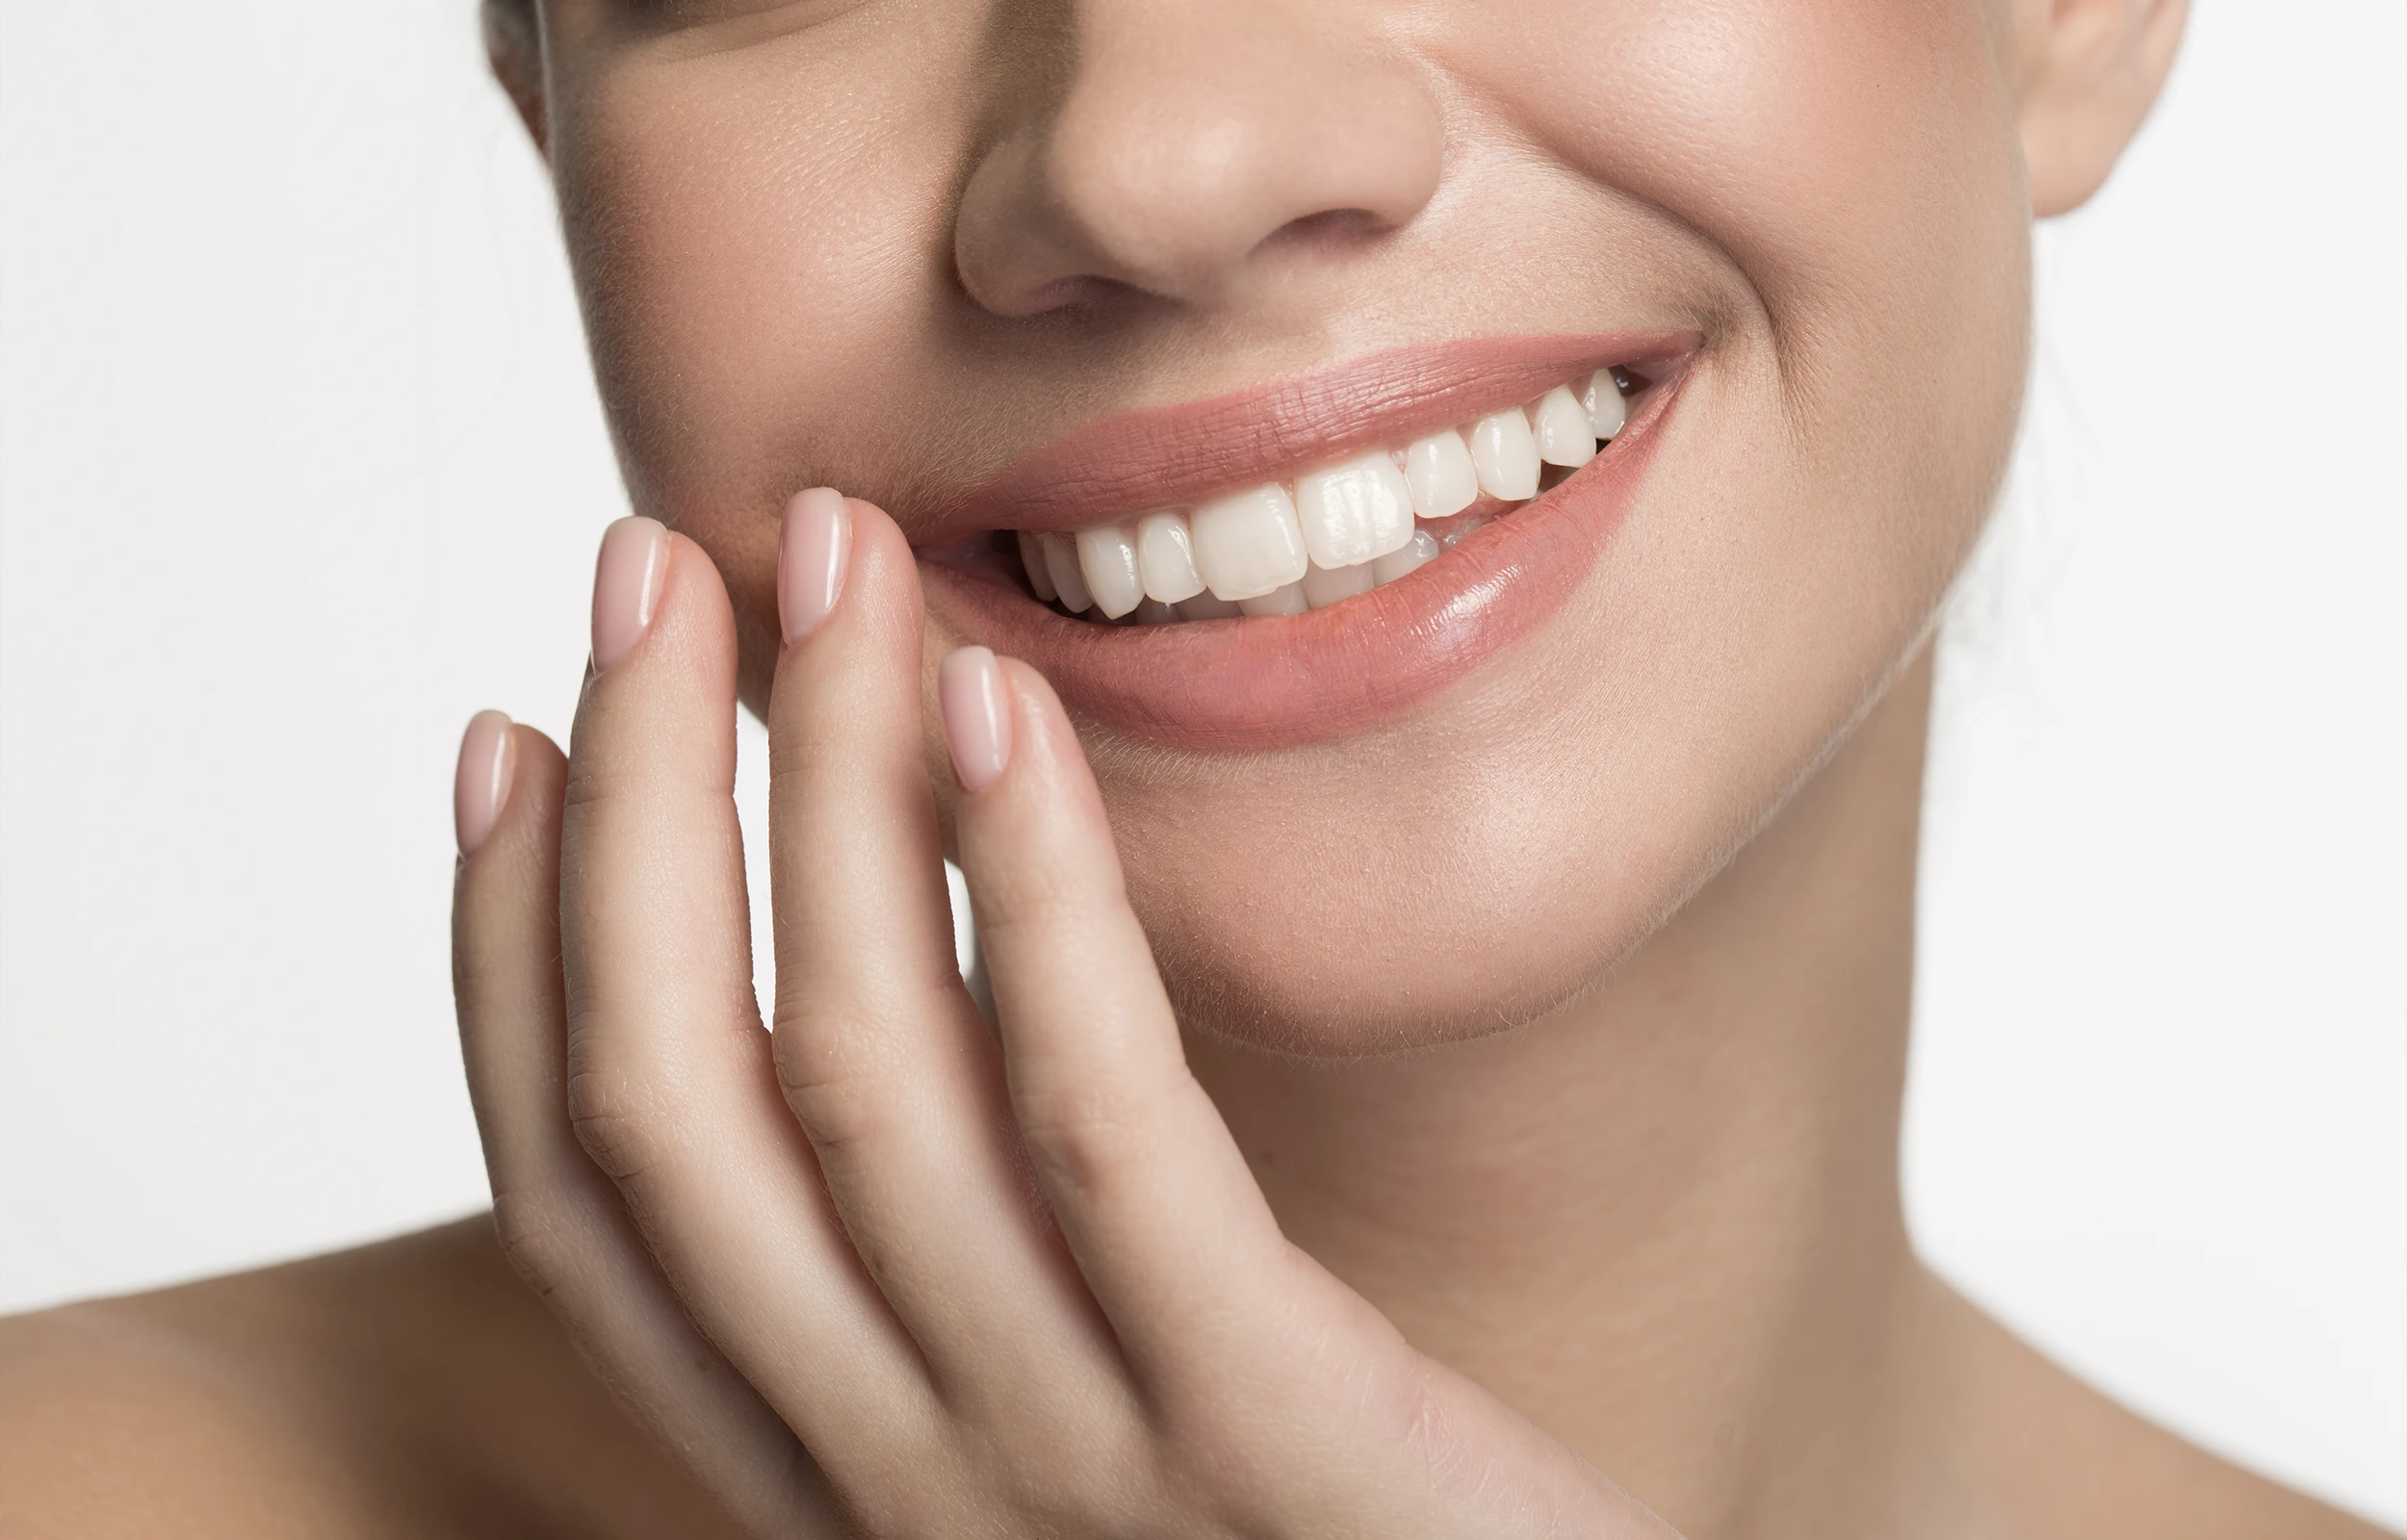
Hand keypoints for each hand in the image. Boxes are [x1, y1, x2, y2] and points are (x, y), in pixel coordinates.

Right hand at [451, 490, 1676, 1537]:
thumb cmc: (1307, 1539)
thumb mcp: (1073, 1409)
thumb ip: (956, 1259)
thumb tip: (867, 977)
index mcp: (825, 1473)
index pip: (586, 1202)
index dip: (509, 953)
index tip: (508, 731)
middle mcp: (894, 1481)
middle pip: (675, 1108)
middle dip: (634, 810)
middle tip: (649, 564)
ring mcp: (1066, 1465)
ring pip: (861, 1081)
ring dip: (820, 787)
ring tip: (838, 565)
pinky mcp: (1261, 1427)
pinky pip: (1099, 1119)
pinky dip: (1030, 894)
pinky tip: (1004, 707)